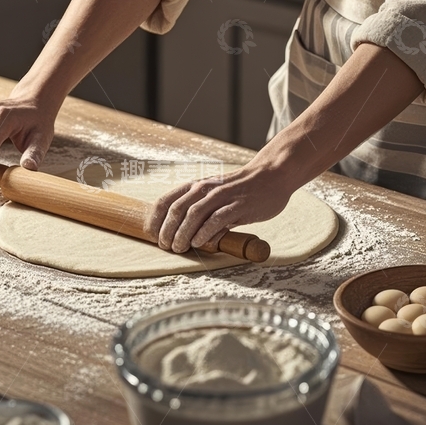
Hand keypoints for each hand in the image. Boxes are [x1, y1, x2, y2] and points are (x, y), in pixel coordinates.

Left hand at [145, 159, 293, 253]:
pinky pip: (216, 219)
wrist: (272, 176)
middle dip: (167, 231)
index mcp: (196, 185)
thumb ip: (201, 209)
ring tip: (179, 248)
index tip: (152, 235)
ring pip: (193, 214)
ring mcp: (222, 196)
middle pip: (176, 210)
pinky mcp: (238, 206)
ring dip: (182, 234)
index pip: (166, 200)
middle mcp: (205, 188)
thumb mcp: (216, 194)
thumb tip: (183, 232)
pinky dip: (204, 232)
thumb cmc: (242, 189)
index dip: (156, 220)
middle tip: (166, 247)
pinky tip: (198, 243)